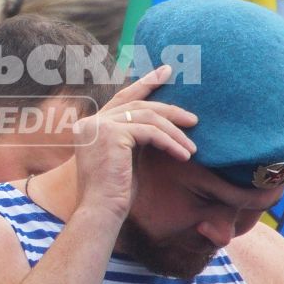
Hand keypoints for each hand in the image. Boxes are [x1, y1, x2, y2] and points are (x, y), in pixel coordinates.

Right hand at [71, 65, 196, 224]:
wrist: (101, 212)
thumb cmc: (115, 194)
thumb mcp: (125, 159)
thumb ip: (135, 138)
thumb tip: (161, 123)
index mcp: (90, 125)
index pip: (122, 98)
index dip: (145, 84)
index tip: (166, 71)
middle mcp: (90, 122)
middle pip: (138, 105)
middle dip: (169, 109)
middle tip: (193, 118)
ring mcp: (98, 126)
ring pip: (148, 117)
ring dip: (175, 133)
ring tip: (192, 148)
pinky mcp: (111, 134)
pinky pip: (150, 132)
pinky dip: (171, 143)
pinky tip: (184, 155)